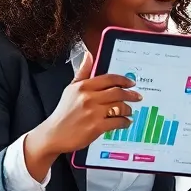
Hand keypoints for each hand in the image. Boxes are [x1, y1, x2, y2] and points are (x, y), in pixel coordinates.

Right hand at [23, 51, 141, 181]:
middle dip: (131, 94)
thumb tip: (89, 55)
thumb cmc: (64, 112)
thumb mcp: (70, 89)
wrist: (53, 134)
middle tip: (137, 97)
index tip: (131, 83)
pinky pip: (117, 122)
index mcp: (83, 86)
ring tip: (129, 111)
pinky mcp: (96, 127)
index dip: (123, 80)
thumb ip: (83, 72)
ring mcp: (93, 112)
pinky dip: (124, 122)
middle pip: (117, 92)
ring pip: (119, 107)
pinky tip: (125, 122)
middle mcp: (88, 97)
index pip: (109, 79)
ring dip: (128, 109)